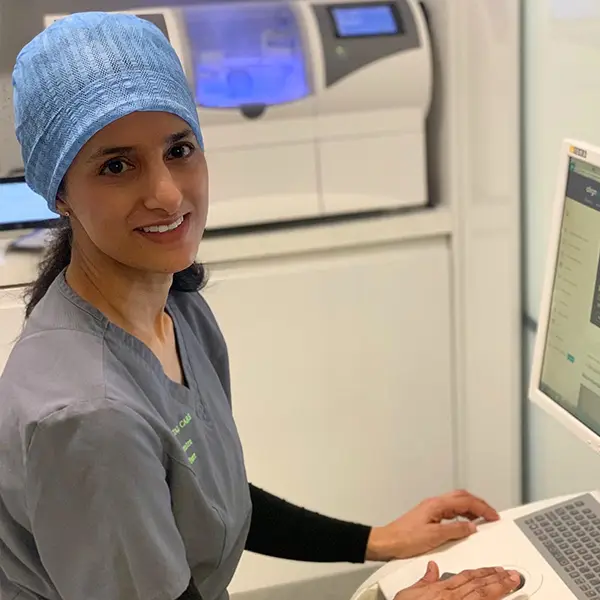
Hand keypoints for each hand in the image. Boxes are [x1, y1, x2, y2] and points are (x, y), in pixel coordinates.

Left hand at [366, 490, 499, 560]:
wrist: (387, 541)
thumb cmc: (405, 538)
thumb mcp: (435, 536)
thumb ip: (455, 530)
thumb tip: (471, 527)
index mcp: (437, 504)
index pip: (465, 501)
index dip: (482, 507)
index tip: (494, 515)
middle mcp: (434, 504)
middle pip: (461, 497)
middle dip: (479, 504)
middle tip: (492, 514)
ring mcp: (431, 509)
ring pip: (456, 503)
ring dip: (471, 509)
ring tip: (482, 519)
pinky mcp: (428, 516)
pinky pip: (450, 511)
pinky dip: (461, 515)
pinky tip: (464, 524)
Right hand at [393, 561, 520, 599]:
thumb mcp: (409, 593)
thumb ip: (423, 580)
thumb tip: (432, 568)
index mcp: (441, 589)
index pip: (467, 577)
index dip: (483, 572)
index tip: (496, 569)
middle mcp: (452, 597)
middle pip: (479, 585)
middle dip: (497, 579)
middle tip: (514, 575)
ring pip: (483, 595)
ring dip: (499, 588)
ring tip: (513, 582)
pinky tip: (502, 598)